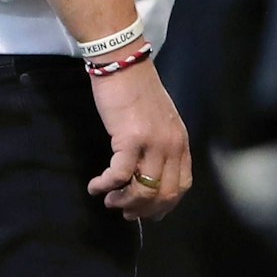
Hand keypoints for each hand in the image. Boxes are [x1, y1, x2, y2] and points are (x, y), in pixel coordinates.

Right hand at [87, 59, 191, 220]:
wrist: (124, 63)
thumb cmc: (137, 92)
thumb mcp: (160, 122)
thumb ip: (160, 147)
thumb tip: (147, 178)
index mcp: (181, 142)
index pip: (182, 186)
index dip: (163, 206)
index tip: (146, 213)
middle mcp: (172, 145)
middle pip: (163, 194)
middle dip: (142, 210)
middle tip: (123, 211)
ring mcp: (153, 142)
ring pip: (142, 190)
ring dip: (122, 202)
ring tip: (108, 199)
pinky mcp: (130, 138)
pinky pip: (118, 176)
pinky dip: (105, 186)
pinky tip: (95, 185)